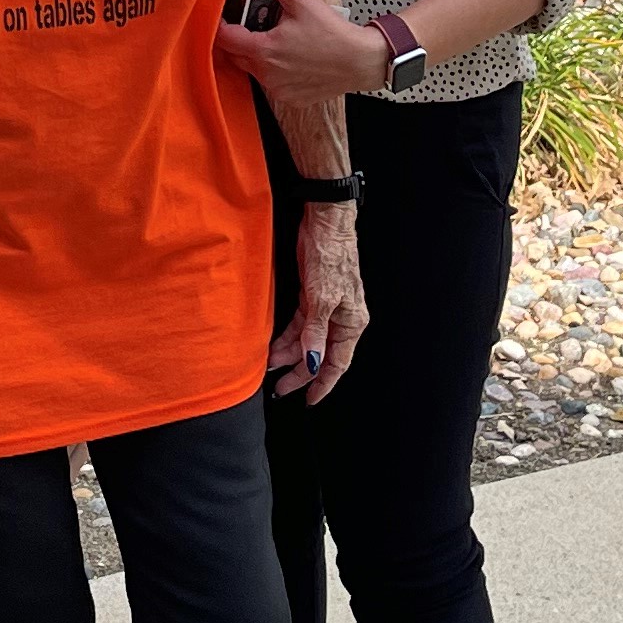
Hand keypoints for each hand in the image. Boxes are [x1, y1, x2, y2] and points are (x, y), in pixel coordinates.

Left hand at [216, 0, 389, 105]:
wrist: (360, 62)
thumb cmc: (332, 33)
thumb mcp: (302, 1)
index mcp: (263, 50)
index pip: (225, 39)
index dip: (220, 26)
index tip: (223, 16)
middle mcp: (266, 74)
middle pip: (236, 56)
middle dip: (240, 40)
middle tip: (255, 24)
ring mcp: (277, 89)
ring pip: (254, 70)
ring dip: (257, 56)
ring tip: (277, 39)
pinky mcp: (290, 98)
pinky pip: (272, 84)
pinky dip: (275, 71)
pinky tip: (291, 59)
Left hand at [268, 202, 367, 403]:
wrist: (325, 222)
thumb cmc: (331, 255)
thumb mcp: (320, 298)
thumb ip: (314, 333)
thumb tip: (312, 361)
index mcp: (352, 322)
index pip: (337, 363)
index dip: (322, 384)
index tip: (309, 401)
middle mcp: (342, 318)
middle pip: (320, 355)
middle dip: (300, 373)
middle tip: (280, 389)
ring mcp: (327, 307)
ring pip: (307, 341)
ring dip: (289, 355)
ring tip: (270, 367)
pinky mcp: (313, 296)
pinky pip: (300, 325)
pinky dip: (288, 337)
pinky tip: (274, 347)